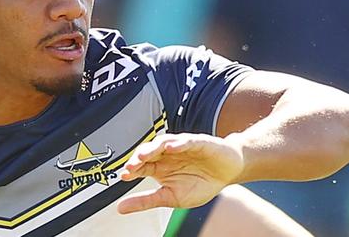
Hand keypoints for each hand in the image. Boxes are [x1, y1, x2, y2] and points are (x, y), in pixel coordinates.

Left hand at [117, 133, 243, 213]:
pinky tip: (172, 148)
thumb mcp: (171, 197)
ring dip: (153, 148)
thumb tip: (120, 208)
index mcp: (159, 167)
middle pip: (148, 152)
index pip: (141, 166)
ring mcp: (180, 147)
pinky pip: (186, 141)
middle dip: (138, 158)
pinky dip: (179, 143)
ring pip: (163, 143)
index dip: (132, 170)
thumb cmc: (200, 183)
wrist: (227, 172)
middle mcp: (166, 154)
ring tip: (145, 155)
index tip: (124, 176)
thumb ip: (146, 201)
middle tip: (131, 166)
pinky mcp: (198, 142)